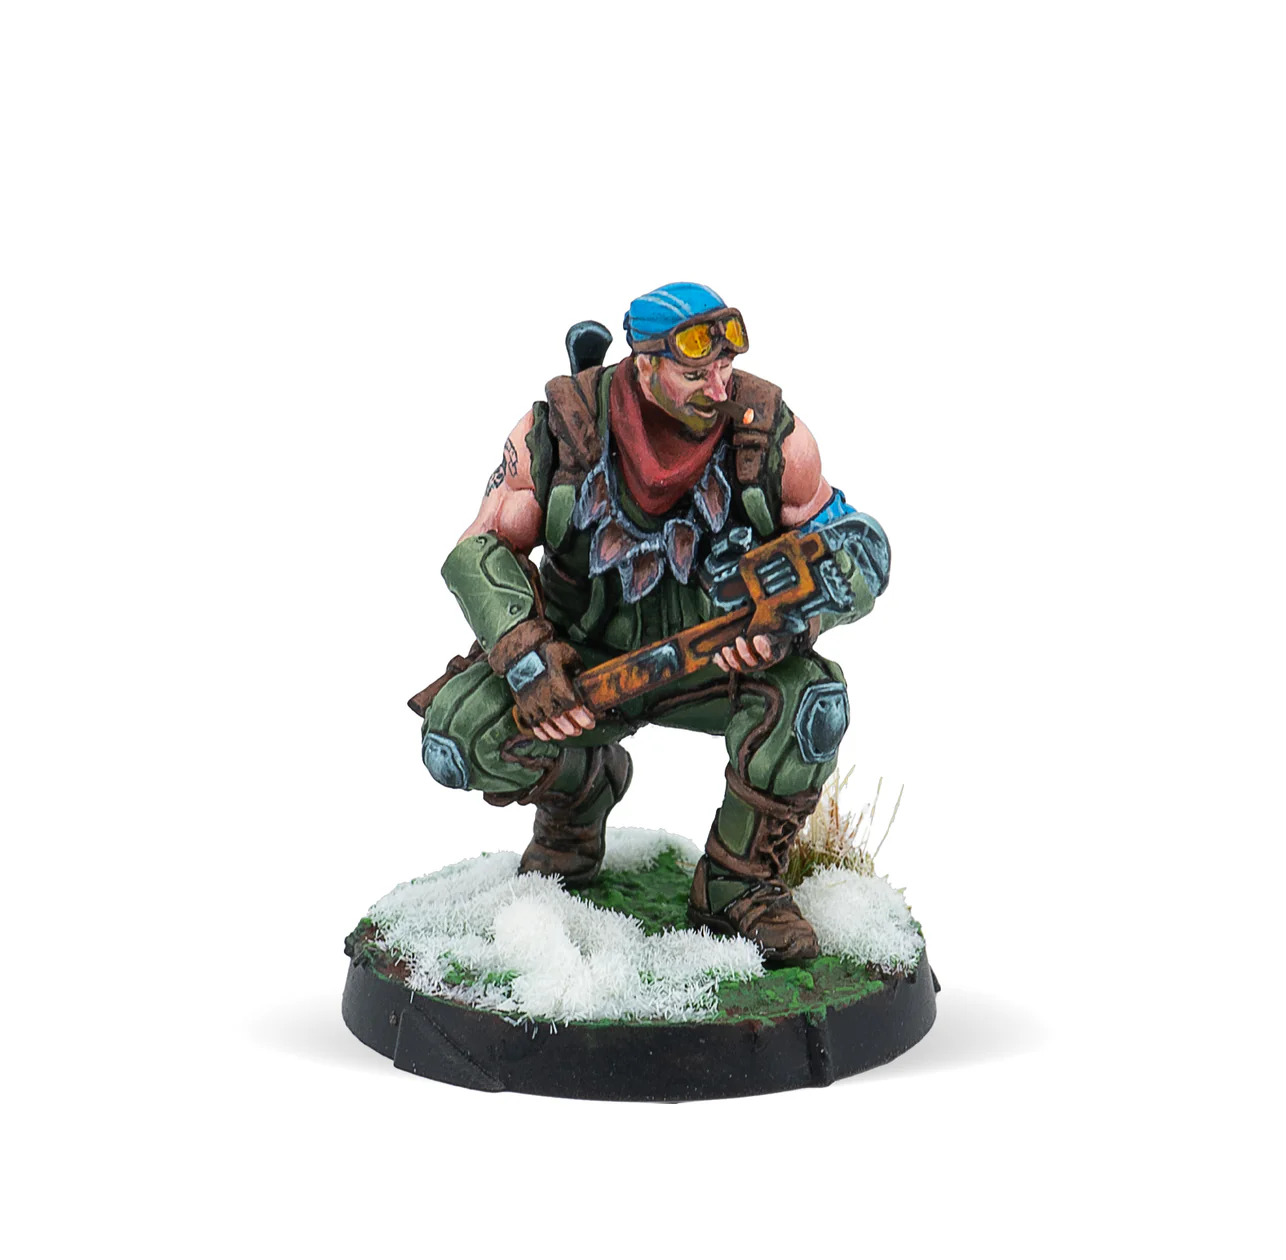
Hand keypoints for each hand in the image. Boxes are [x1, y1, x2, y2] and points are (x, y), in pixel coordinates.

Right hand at [488, 619, 597, 741]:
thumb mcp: (569, 657)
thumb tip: (587, 683)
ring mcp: (532, 702)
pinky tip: (548, 735)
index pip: (574, 708)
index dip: (584, 718)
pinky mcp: (523, 705)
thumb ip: (579, 672)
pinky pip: (531, 723)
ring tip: (565, 734)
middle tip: (579, 730)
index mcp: (558, 684)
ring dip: (558, 732)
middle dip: (572, 727)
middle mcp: (545, 696)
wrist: (520, 652)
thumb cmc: (547, 652)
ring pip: (546, 724)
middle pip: (561, 720)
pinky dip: (540, 732)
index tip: (591, 722)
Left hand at [713, 633, 791, 672]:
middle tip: (739, 639)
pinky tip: (717, 656)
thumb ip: (770, 638)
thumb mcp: (777, 634)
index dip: (763, 649)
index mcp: (773, 656)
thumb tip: (758, 640)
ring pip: (739, 666)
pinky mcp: (737, 664)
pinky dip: (722, 662)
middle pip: (752, 663)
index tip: (757, 638)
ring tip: (726, 649)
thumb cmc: (774, 635)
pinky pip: (729, 667)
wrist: (769, 637)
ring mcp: (748, 665)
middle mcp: (760, 663)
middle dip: (744, 653)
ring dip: (731, 659)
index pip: (769, 656)